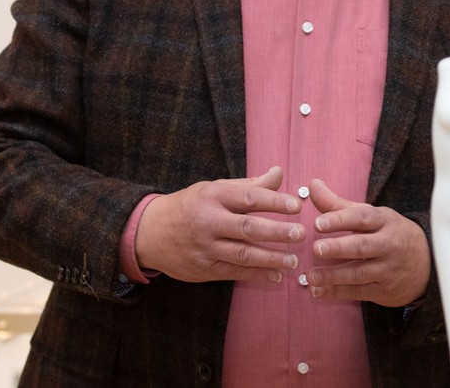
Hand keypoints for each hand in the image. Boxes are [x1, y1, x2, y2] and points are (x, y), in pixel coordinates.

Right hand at [134, 165, 304, 283]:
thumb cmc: (190, 205)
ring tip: (293, 260)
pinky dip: (256, 276)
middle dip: (276, 232)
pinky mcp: (203, 269)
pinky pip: (234, 273)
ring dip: (270, 259)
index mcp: (213, 196)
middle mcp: (208, 221)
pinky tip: (276, 276)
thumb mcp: (215, 188)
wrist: (149, 232)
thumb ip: (249, 185)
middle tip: (300, 234)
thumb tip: (279, 173)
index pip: (248, 197)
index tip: (297, 206)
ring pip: (242, 254)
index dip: (274, 201)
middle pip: (247, 228)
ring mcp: (205, 247)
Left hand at [307, 178, 430, 306]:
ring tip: (312, 276)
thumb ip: (337, 204)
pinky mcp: (384, 290)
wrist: (425, 262)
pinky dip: (338, 293)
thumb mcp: (369, 215)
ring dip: (334, 276)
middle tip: (316, 248)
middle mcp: (388, 244)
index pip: (361, 218)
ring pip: (360, 273)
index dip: (339, 219)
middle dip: (339, 248)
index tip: (317, 223)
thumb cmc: (387, 233)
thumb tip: (312, 185)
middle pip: (362, 246)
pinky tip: (318, 292)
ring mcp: (388, 269)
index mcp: (384, 221)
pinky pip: (359, 292)